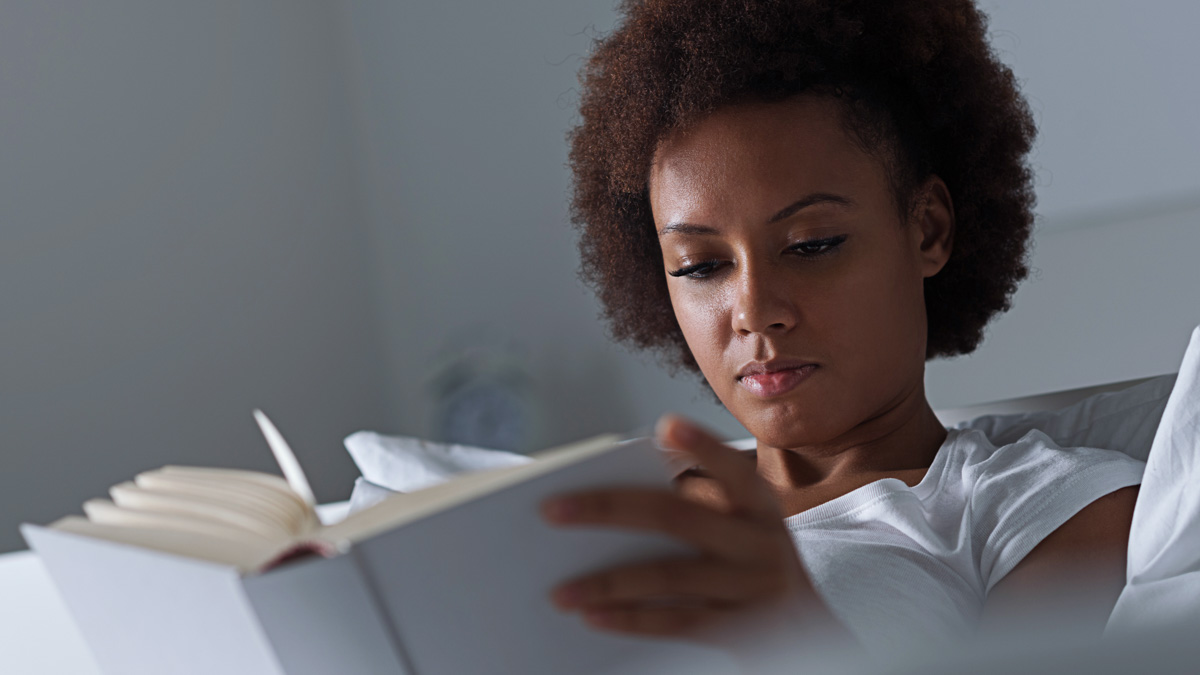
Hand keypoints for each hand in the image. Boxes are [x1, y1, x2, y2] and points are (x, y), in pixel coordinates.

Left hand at [540, 415, 838, 644]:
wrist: (808, 629)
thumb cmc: (751, 561)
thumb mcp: (742, 525)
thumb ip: (694, 505)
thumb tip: (607, 498)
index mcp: (759, 505)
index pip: (733, 469)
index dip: (704, 446)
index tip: (666, 425)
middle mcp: (760, 542)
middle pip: (678, 517)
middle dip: (608, 509)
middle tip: (551, 509)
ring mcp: (751, 588)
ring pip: (669, 577)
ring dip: (608, 582)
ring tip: (559, 590)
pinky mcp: (740, 630)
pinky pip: (677, 623)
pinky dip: (631, 619)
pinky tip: (592, 616)